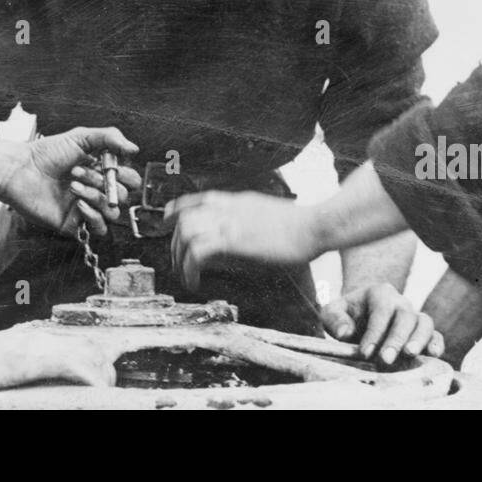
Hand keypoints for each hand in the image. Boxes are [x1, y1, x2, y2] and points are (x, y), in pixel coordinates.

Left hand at [0, 127, 139, 236]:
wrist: (20, 170)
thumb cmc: (47, 152)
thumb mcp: (81, 137)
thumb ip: (110, 137)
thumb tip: (135, 149)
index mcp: (101, 171)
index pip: (129, 179)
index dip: (125, 174)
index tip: (111, 165)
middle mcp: (96, 190)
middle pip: (123, 196)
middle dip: (105, 183)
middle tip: (79, 172)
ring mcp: (86, 207)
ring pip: (112, 213)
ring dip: (97, 198)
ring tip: (73, 185)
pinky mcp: (74, 223)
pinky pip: (98, 228)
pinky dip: (94, 217)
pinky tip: (79, 204)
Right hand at [0, 310, 116, 395]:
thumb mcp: (9, 367)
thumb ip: (32, 370)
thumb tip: (53, 384)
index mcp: (38, 340)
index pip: (83, 342)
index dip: (102, 359)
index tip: (108, 377)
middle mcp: (42, 338)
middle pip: (93, 347)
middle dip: (106, 370)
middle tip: (104, 392)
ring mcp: (38, 345)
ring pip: (89, 353)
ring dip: (102, 375)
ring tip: (102, 394)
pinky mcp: (31, 358)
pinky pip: (73, 364)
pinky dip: (90, 377)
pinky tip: (93, 390)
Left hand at [165, 191, 320, 289]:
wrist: (314, 225)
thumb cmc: (300, 225)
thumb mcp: (267, 216)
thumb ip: (248, 221)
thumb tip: (237, 236)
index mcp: (236, 201)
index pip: (198, 199)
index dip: (177, 210)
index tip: (167, 221)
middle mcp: (228, 208)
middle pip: (185, 217)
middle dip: (175, 242)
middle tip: (177, 263)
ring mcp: (230, 222)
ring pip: (187, 232)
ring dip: (179, 257)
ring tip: (184, 276)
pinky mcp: (234, 240)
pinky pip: (198, 252)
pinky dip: (190, 269)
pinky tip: (194, 282)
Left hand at [321, 283, 444, 367]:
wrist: (360, 318)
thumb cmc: (346, 316)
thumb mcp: (332, 312)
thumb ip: (334, 318)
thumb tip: (346, 333)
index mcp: (379, 293)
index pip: (380, 311)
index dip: (374, 332)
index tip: (365, 353)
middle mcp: (400, 302)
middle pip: (405, 316)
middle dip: (396, 339)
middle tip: (385, 359)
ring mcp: (414, 316)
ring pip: (424, 322)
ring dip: (419, 339)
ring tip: (410, 355)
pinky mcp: (423, 333)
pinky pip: (435, 334)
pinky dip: (437, 343)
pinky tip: (433, 355)